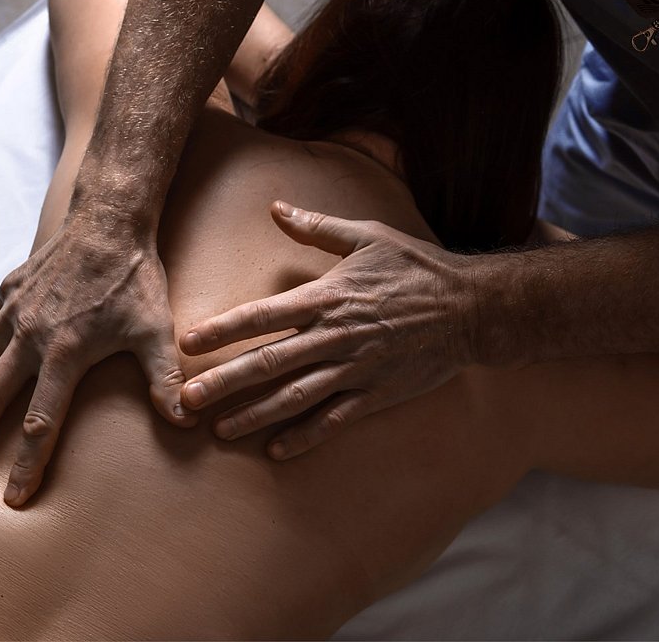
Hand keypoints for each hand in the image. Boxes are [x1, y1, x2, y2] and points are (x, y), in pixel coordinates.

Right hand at [0, 212, 194, 506]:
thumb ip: (165, 377)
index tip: (12, 497)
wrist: (108, 219)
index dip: (26, 464)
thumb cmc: (135, 278)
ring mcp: (15, 311)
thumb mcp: (156, 329)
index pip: (40, 423)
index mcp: (63, 354)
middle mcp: (30, 337)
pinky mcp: (10, 289)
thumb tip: (186, 418)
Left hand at [180, 201, 475, 459]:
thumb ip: (317, 226)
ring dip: (255, 415)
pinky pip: (335, 420)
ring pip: (295, 398)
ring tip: (221, 430)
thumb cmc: (417, 267)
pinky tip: (277, 450)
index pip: (262, 315)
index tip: (187, 341)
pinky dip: (306, 437)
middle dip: (224, 383)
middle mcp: (335, 337)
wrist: (472, 308)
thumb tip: (276, 207)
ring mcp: (355, 370)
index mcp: (326, 297)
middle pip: (268, 363)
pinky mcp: (376, 394)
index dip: (222, 329)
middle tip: (186, 401)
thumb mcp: (368, 236)